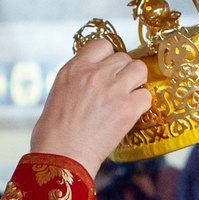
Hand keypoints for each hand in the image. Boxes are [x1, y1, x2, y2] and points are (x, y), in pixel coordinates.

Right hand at [29, 39, 149, 173]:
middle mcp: (95, 73)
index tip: (108, 69)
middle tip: (119, 89)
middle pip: (123, 57)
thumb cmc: (52, 134)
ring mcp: (113, 89)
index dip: (109, 56)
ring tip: (130, 97)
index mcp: (74, 68)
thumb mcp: (58, 94)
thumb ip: (77, 82)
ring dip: (137, 82)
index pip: (102, 44)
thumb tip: (91, 84)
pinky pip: (146, 96)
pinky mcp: (127, 108)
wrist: (61, 155)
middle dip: (123, 72)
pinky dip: (142, 105)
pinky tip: (132, 114)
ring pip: (139, 69)